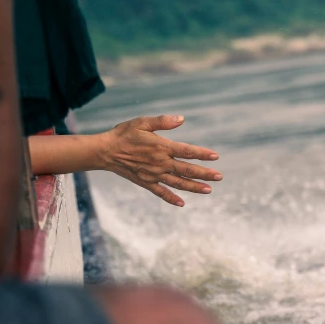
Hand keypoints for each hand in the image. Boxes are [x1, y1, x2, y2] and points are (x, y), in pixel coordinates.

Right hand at [98, 115, 222, 206]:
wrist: (105, 151)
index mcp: (161, 147)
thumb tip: (182, 119)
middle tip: (219, 176)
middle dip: (204, 173)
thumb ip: (163, 121)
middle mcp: (160, 163)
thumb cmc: (124, 134)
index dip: (202, 154)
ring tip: (208, 190)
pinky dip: (171, 198)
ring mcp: (153, 175)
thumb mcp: (142, 122)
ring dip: (194, 187)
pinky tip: (182, 204)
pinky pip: (161, 192)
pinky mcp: (145, 182)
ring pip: (178, 183)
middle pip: (187, 170)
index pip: (187, 151)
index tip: (215, 157)